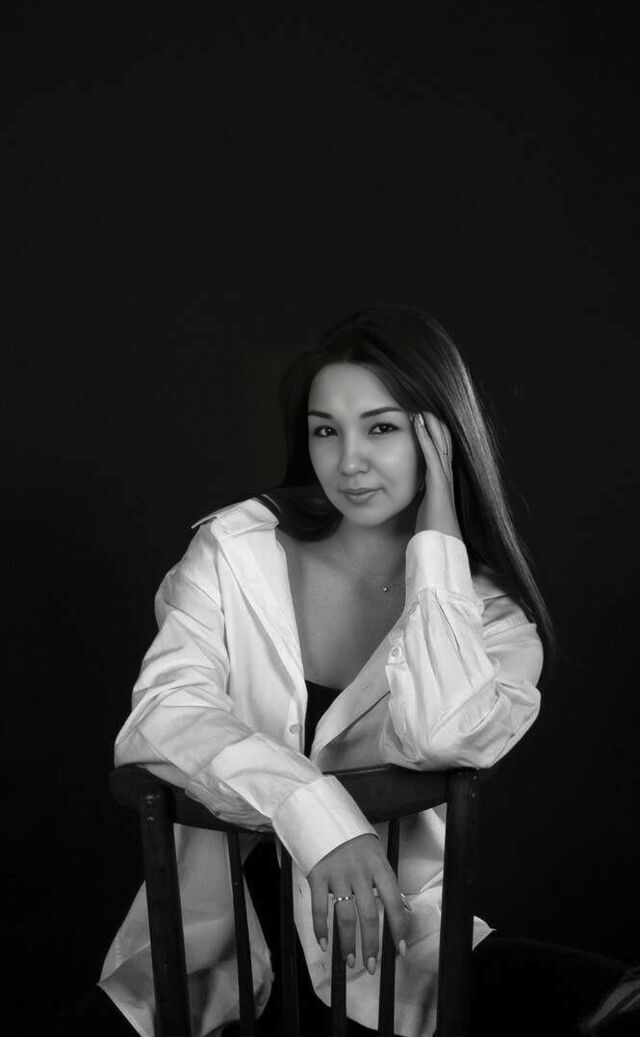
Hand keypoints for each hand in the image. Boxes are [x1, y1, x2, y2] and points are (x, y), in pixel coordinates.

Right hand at [307, 833, 408, 973]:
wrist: (324, 814)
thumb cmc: (355, 839)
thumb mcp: (376, 854)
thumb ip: (385, 880)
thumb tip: (401, 909)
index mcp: (379, 866)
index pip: (393, 902)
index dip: (398, 929)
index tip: (400, 951)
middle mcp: (360, 872)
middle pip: (368, 915)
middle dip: (371, 945)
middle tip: (371, 966)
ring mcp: (338, 874)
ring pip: (345, 916)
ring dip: (348, 943)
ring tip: (350, 961)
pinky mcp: (318, 875)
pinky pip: (319, 908)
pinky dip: (321, 929)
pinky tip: (325, 944)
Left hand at [411, 411, 461, 539]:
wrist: (442, 547)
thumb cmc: (433, 531)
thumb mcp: (425, 508)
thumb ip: (423, 497)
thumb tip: (415, 492)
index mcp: (442, 482)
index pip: (440, 453)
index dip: (434, 435)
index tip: (425, 420)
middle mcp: (446, 477)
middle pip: (443, 444)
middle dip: (435, 425)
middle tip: (425, 407)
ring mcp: (444, 480)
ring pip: (439, 446)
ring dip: (430, 426)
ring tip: (421, 409)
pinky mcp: (439, 484)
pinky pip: (432, 456)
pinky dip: (425, 439)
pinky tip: (419, 425)